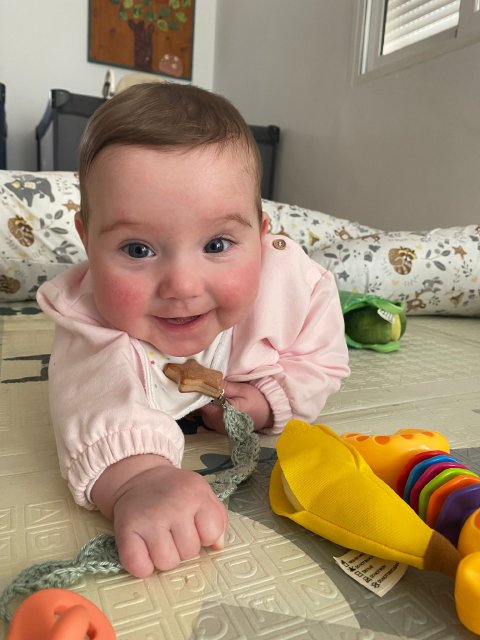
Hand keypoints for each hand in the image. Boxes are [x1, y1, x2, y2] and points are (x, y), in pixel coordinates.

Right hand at [92, 457, 227, 577]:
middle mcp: (173, 505)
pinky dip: (142, 566)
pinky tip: (144, 550)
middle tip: (173, 531)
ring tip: (159, 539)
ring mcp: (149, 519)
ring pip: (166, 563)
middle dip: (183, 547)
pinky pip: (140, 567)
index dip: (205, 535)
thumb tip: (217, 546)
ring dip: (164, 558)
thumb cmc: (174, 491)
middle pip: (189, 552)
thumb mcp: (202, 493)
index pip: (212, 533)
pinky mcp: (125, 531)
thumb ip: (216, 518)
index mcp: (196, 494)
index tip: (195, 526)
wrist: (138, 479)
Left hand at [201, 380, 272, 432]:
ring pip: (204, 413)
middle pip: (201, 408)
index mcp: (220, 415)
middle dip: (204, 397)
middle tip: (211, 385)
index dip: (201, 391)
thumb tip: (210, 380)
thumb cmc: (257, 402)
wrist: (269, 415)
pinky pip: (210, 418)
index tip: (202, 382)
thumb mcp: (242, 390)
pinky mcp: (220, 429)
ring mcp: (218, 428)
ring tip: (218, 394)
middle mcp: (217, 424)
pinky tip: (220, 403)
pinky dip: (212, 410)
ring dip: (208, 403)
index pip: (201, 403)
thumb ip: (224, 387)